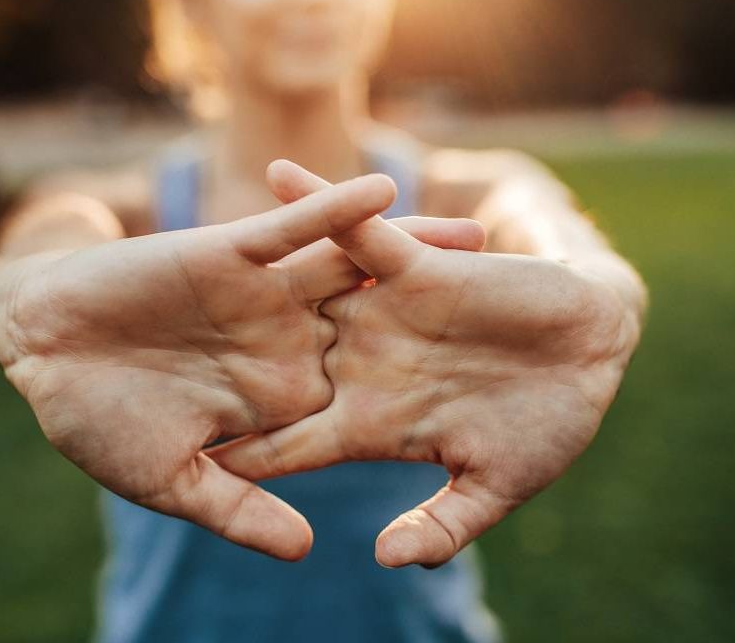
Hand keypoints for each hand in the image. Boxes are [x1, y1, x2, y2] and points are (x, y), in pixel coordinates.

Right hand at [0, 172, 484, 559]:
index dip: (430, 401)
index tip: (496, 402)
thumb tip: (308, 546)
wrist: (40, 350)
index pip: (367, 399)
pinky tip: (385, 190)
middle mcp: (284, 342)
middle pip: (383, 326)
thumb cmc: (96, 422)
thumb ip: (240, 509)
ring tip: (482, 235)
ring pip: (351, 270)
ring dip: (411, 250)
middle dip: (446, 317)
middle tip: (525, 307)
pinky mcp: (229, 254)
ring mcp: (261, 296)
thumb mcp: (173, 480)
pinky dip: (333, 209)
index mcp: (279, 400)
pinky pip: (291, 228)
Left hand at [210, 161, 641, 566]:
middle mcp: (362, 365)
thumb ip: (441, 523)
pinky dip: (320, 203)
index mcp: (371, 424)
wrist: (595, 354)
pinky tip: (273, 175)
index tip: (178, 461)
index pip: (288, 444)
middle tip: (139, 359)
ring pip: (298, 292)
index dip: (238, 453)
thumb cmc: (549, 425)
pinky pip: (357, 230)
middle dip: (209, 364)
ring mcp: (382, 314)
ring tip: (171, 252)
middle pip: (269, 366)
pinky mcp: (414, 268)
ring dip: (242, 276)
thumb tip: (382, 560)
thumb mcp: (495, 485)